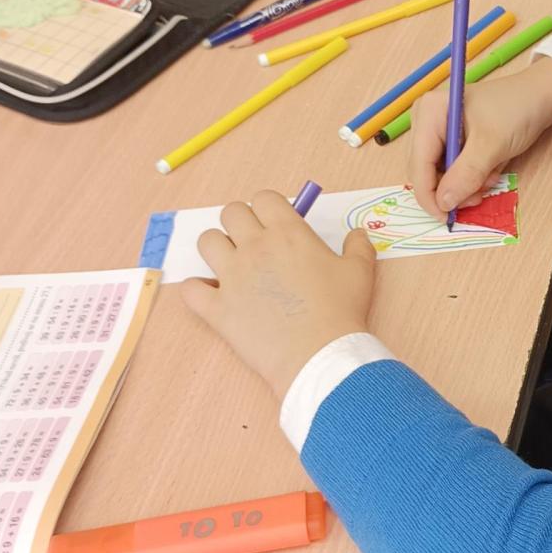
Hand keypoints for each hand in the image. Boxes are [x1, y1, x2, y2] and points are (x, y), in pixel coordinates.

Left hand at [180, 190, 377, 400]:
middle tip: (255, 240)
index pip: (264, 198)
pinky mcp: (218, 308)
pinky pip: (191, 289)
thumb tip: (357, 233)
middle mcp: (255, 248)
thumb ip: (358, 245)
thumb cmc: (341, 311)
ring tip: (232, 263)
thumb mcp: (360, 272)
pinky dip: (198, 290)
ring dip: (217, 248)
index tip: (275, 221)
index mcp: (288, 233)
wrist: (320, 354)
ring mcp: (232, 277)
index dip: (268, 206)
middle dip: (241, 221)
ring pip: (206, 242)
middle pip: (231, 213)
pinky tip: (212, 295)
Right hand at [409, 57, 551, 216]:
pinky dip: (471, 176)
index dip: (428, 195)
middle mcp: (427, 120)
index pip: (418, 164)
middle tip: (478, 195)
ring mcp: (439, 129)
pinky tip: (490, 169)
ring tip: (490, 176)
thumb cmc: (516, 110)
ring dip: (465, 183)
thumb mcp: (492, 145)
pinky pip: (452, 168)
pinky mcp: (452, 138)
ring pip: (440, 173)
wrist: (541, 96)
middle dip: (452, 188)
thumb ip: (466, 175)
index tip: (445, 218)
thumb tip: (443, 203)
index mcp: (429, 113)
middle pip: (425, 170)